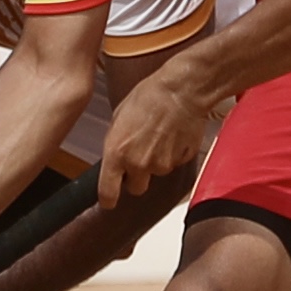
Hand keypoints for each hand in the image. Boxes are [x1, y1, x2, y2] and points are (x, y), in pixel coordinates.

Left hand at [97, 64, 221, 207]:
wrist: (182, 90)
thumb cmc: (150, 96)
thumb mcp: (119, 117)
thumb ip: (115, 143)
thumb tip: (115, 155)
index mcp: (117, 153)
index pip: (108, 193)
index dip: (108, 199)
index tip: (109, 199)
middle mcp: (138, 164)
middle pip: (136, 188)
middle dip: (136, 177)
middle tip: (139, 156)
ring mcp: (161, 164)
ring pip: (156, 174)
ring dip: (156, 161)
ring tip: (159, 136)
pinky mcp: (180, 161)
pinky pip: (173, 164)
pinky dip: (172, 154)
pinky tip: (172, 135)